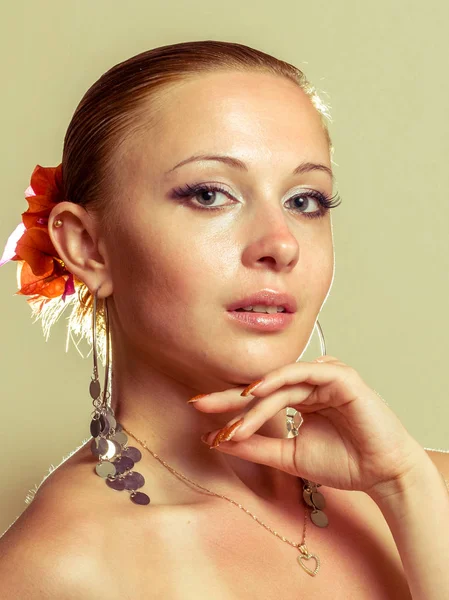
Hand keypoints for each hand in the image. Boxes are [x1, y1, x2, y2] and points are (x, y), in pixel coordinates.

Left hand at [189, 356, 427, 500]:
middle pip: (263, 387)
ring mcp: (325, 376)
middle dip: (230, 398)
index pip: (259, 398)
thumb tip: (219, 439)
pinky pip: (303, 373)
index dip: (230, 406)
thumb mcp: (289, 456)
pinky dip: (279, 379)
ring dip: (253, 402)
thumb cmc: (343, 463)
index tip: (201, 416)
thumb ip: (257, 446)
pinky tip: (256, 391)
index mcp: (300, 398)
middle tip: (199, 403)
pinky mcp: (340, 376)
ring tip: (230, 418)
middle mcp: (310, 383)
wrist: (381, 474)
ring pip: (280, 384)